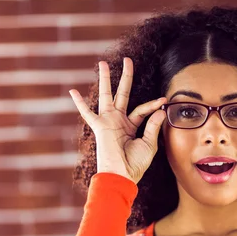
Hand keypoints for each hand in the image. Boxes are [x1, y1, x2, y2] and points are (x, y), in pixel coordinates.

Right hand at [69, 57, 167, 183]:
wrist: (122, 175)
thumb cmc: (136, 164)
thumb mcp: (149, 143)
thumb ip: (153, 125)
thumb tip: (160, 109)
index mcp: (131, 126)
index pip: (142, 109)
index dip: (153, 104)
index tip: (164, 99)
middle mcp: (119, 121)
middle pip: (122, 94)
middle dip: (125, 77)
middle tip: (128, 60)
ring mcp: (108, 122)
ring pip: (106, 96)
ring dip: (105, 80)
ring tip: (103, 63)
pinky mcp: (100, 126)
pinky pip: (87, 113)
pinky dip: (79, 103)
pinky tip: (72, 91)